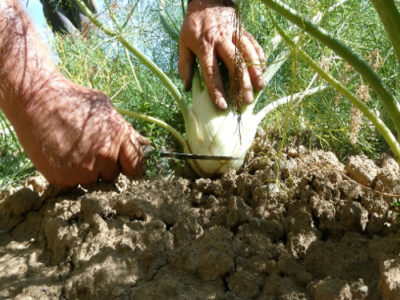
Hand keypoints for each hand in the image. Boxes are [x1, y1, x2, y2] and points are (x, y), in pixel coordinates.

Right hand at [13, 75, 147, 189]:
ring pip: (93, 182)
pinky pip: (74, 187)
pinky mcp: (64, 179)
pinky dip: (68, 177)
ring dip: (86, 173)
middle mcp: (105, 156)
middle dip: (104, 167)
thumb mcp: (106, 109)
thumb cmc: (73, 100)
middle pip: (113, 176)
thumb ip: (126, 131)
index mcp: (119, 137)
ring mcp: (84, 169)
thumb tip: (146, 144)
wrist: (36, 99)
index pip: (136, 167)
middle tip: (88, 149)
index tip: (121, 164)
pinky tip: (61, 158)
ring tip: (72, 152)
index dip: (128, 166)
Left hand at [179, 0, 265, 109]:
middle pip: (234, 65)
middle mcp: (220, 41)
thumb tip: (187, 87)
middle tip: (247, 100)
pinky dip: (259, 57)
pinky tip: (263, 70)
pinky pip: (253, 44)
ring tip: (260, 87)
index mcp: (204, 47)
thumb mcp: (183, 43)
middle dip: (242, 84)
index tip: (223, 105)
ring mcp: (233, 34)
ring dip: (255, 72)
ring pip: (247, 54)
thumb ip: (184, 65)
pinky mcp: (242, 30)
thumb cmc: (193, 25)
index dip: (217, 90)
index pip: (212, 73)